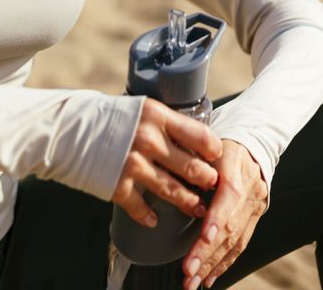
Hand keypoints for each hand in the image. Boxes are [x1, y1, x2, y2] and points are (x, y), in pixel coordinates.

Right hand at [112, 98, 221, 227]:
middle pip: (192, 168)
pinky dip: (149, 217)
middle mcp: (148, 140)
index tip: (215, 157)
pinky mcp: (119, 186)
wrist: (62, 128)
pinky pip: (142, 208)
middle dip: (206, 180)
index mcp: (155, 115)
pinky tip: (154, 220)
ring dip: (189, 203)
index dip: (212, 150)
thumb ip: (159, 123)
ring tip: (197, 208)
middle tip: (211, 185)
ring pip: (173, 192)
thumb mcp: (135, 108)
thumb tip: (184, 137)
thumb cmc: (99, 114)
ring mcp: (134, 165)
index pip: (200, 136)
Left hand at [182, 139, 267, 289]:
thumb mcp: (205, 143)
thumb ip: (191, 160)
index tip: (203, 238)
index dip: (217, 218)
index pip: (229, 195)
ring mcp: (254, 207)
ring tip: (194, 280)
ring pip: (235, 241)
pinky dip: (224, 263)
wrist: (249, 146)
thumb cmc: (218, 145)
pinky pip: (240, 245)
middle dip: (208, 251)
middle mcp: (249, 190)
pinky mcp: (254, 219)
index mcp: (236, 167)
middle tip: (189, 270)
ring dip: (214, 264)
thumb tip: (166, 176)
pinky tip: (210, 277)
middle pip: (230, 225)